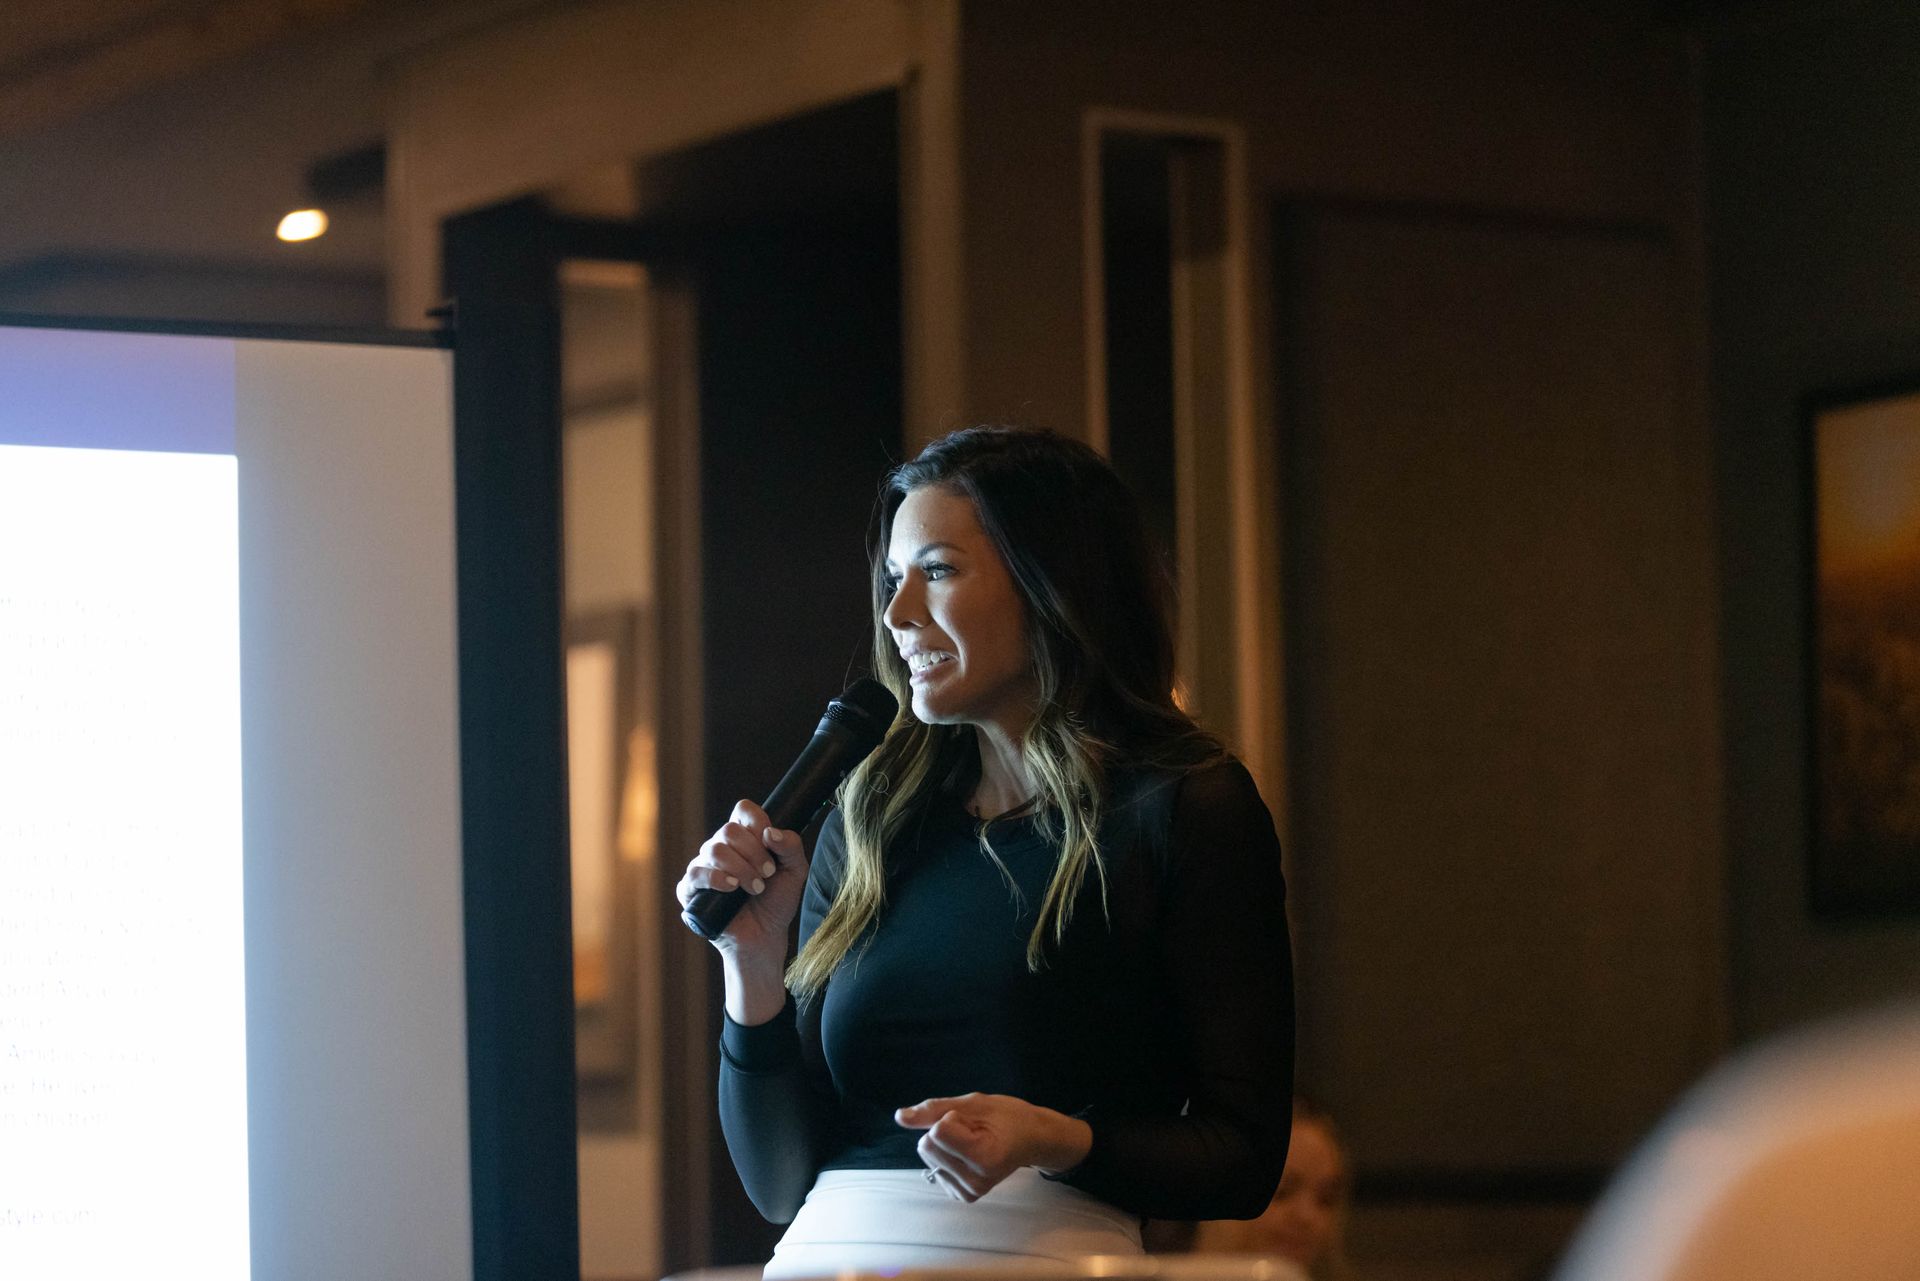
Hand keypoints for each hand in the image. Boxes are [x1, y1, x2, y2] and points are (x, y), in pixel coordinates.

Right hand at [675, 799, 807, 959]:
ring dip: (740, 868)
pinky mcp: (690, 889)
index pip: (743, 810)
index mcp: (744, 837)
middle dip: (753, 852)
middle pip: (729, 830)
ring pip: (714, 850)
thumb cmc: (777, 901)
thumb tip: (771, 832)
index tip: (771, 845)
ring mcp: (703, 866)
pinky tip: (731, 888)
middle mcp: (721, 847)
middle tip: (768, 874)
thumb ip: (791, 847)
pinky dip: (716, 878)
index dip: (757, 822)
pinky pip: (695, 873)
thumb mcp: (795, 872)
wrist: (765, 936)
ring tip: (756, 888)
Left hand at [894, 1093, 1092, 1201]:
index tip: (976, 1122)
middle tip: (974, 1131)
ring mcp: (970, 1192)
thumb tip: (899, 1116)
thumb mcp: (974, 1103)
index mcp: (984, 1158)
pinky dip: (946, 1157)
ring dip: (945, 1143)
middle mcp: (976, 1182)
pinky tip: (968, 1155)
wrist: (1031, 1140)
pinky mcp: (963, 1196)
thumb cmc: (1007, 1117)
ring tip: (973, 1141)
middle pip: (927, 1145)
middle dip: (945, 1129)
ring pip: (927, 1156)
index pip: (938, 1131)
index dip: (953, 1117)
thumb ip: (935, 1109)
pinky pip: (934, 1168)